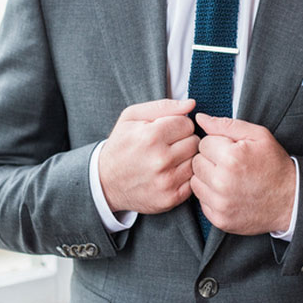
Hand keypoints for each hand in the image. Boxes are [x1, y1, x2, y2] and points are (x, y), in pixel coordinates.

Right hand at [99, 99, 198, 213]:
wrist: (105, 182)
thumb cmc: (121, 145)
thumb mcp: (131, 117)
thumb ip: (163, 106)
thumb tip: (191, 104)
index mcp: (151, 136)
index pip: (187, 124)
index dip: (178, 125)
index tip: (167, 131)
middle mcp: (160, 160)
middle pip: (195, 142)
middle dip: (184, 141)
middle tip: (168, 145)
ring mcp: (166, 181)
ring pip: (196, 161)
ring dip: (186, 158)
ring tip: (170, 159)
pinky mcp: (171, 198)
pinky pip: (194, 180)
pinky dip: (185, 176)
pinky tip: (171, 173)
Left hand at [190, 114, 295, 234]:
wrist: (291, 200)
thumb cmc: (274, 164)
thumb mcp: (258, 136)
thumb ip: (226, 125)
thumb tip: (199, 118)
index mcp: (231, 157)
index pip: (203, 143)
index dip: (217, 144)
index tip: (231, 150)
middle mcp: (222, 182)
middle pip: (196, 162)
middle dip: (210, 160)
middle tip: (230, 164)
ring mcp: (220, 203)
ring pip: (195, 182)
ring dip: (207, 178)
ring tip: (228, 178)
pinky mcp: (219, 219)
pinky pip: (201, 201)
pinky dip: (211, 196)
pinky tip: (228, 192)